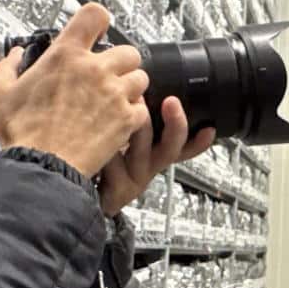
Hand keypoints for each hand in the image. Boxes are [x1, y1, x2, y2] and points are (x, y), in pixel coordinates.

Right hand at [0, 4, 149, 178]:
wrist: (42, 166)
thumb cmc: (22, 133)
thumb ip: (6, 68)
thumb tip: (14, 56)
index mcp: (65, 55)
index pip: (95, 15)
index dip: (98, 21)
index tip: (96, 32)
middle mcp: (95, 69)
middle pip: (127, 50)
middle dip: (120, 62)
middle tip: (106, 76)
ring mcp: (114, 93)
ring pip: (140, 77)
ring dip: (129, 87)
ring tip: (113, 100)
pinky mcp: (126, 118)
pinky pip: (142, 108)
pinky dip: (133, 114)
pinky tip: (118, 122)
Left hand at [98, 96, 215, 215]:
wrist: (78, 199)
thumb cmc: (97, 163)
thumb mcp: (118, 142)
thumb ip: (128, 119)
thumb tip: (134, 88)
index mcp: (152, 156)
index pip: (182, 147)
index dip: (198, 141)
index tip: (209, 129)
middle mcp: (147, 168)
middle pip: (171, 148)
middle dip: (176, 124)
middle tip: (172, 101)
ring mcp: (133, 180)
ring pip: (142, 151)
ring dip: (137, 126)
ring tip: (129, 103)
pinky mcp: (116, 190)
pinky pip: (114, 164)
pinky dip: (105, 147)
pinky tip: (93, 136)